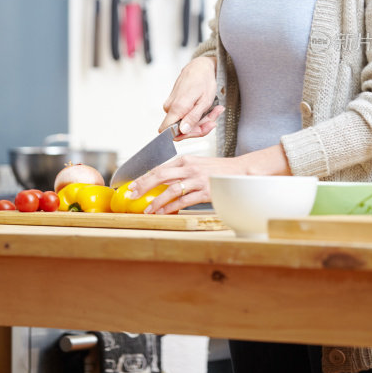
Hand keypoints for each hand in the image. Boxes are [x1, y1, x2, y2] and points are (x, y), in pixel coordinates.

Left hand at [127, 145, 291, 213]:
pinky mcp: (204, 192)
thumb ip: (180, 171)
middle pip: (160, 175)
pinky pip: (183, 201)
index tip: (131, 185)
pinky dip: (171, 208)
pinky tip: (163, 213)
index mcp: (185, 159)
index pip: (159, 168)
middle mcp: (189, 167)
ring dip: (156, 201)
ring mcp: (197, 180)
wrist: (240, 173)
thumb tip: (161, 182)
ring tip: (147, 210)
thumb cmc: (217, 171)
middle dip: (143, 185)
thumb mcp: (197, 165)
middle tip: (131, 194)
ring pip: (170, 190)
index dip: (143, 177)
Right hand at [159, 56, 221, 138]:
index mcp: (177, 107)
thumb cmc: (203, 80)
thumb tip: (183, 130)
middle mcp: (170, 107)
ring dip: (201, 120)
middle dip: (199, 126)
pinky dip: (197, 115)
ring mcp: (171, 105)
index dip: (186, 135)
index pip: (169, 132)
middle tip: (213, 118)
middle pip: (181, 129)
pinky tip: (206, 109)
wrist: (200, 66)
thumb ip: (193, 118)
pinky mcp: (174, 103)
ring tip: (214, 110)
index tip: (201, 129)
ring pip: (184, 122)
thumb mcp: (204, 102)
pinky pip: (184, 115)